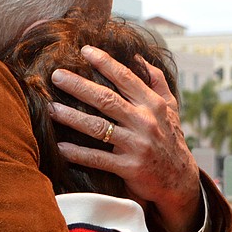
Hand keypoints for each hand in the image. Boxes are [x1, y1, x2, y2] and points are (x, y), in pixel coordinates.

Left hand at [50, 45, 201, 231]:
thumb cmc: (171, 139)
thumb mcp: (171, 108)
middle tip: (57, 76)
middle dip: (79, 86)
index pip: (126, 78)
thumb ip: (157, 81)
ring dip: (72, 117)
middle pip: (106, 99)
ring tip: (51, 109)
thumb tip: (138, 57)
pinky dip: (78, 153)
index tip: (85, 51)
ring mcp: (137, 145)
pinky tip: (61, 147)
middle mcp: (145, 122)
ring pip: (98, 128)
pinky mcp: (129, 168)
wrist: (179, 180)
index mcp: (153, 104)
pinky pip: (98, 158)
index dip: (105, 62)